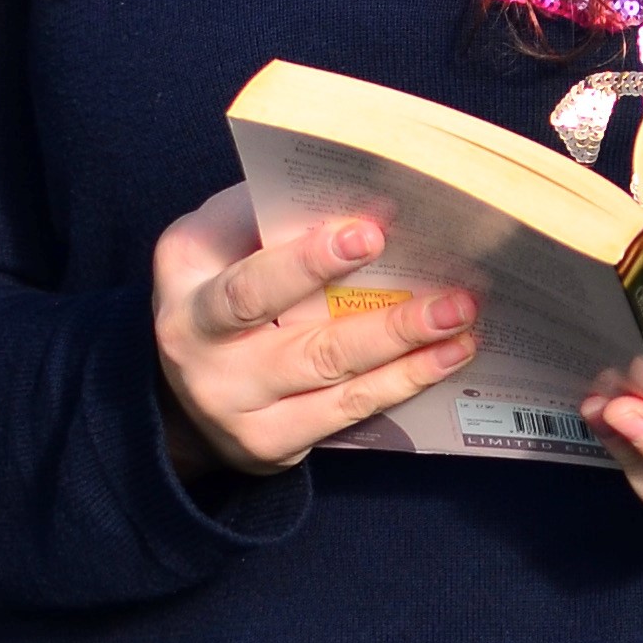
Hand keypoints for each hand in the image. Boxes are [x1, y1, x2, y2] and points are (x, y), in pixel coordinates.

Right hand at [149, 182, 478, 480]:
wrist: (180, 389)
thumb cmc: (217, 285)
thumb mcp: (219, 242)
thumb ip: (272, 217)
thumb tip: (361, 196)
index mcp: (188, 297)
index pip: (249, 288)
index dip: (309, 263)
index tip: (372, 233)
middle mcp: (203, 362)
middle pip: (307, 346)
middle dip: (388, 322)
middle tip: (455, 297)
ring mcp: (237, 412)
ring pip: (336, 380)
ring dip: (409, 349)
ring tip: (463, 320)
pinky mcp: (269, 445)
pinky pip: (347, 412)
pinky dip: (403, 382)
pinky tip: (447, 356)